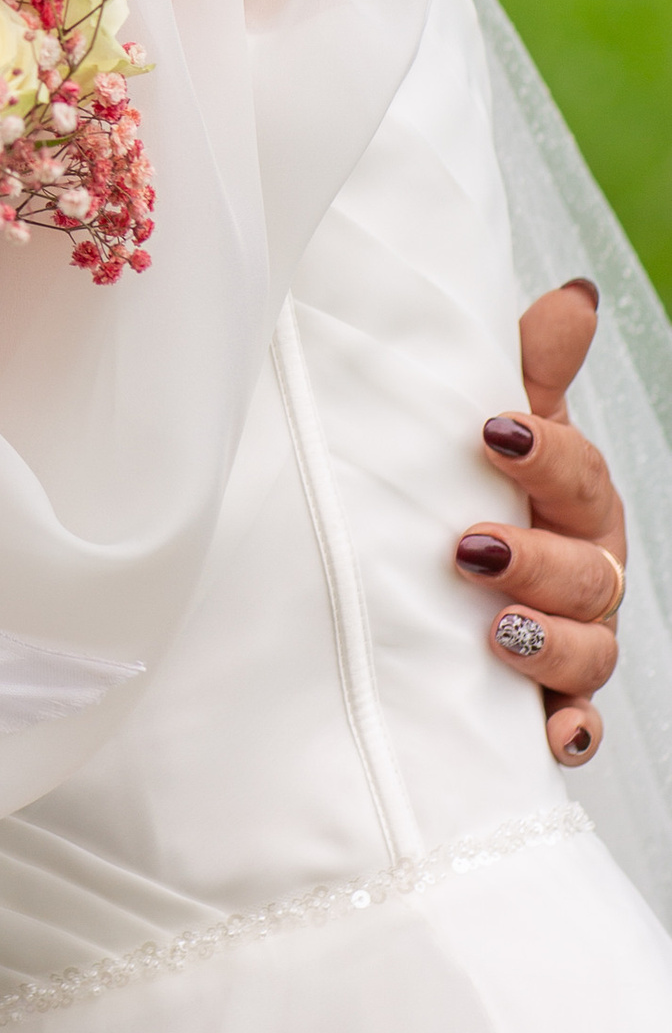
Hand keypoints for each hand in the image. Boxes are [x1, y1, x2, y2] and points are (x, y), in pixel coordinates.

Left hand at [457, 280, 625, 766]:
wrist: (441, 574)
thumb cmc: (478, 486)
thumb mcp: (496, 425)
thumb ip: (530, 364)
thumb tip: (576, 295)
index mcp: (576, 501)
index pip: (579, 473)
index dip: (544, 452)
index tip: (491, 431)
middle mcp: (588, 572)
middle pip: (591, 570)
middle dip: (537, 559)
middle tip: (470, 549)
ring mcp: (572, 638)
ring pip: (590, 650)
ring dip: (548, 642)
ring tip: (496, 632)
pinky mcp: (549, 701)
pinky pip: (575, 724)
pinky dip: (570, 731)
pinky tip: (551, 737)